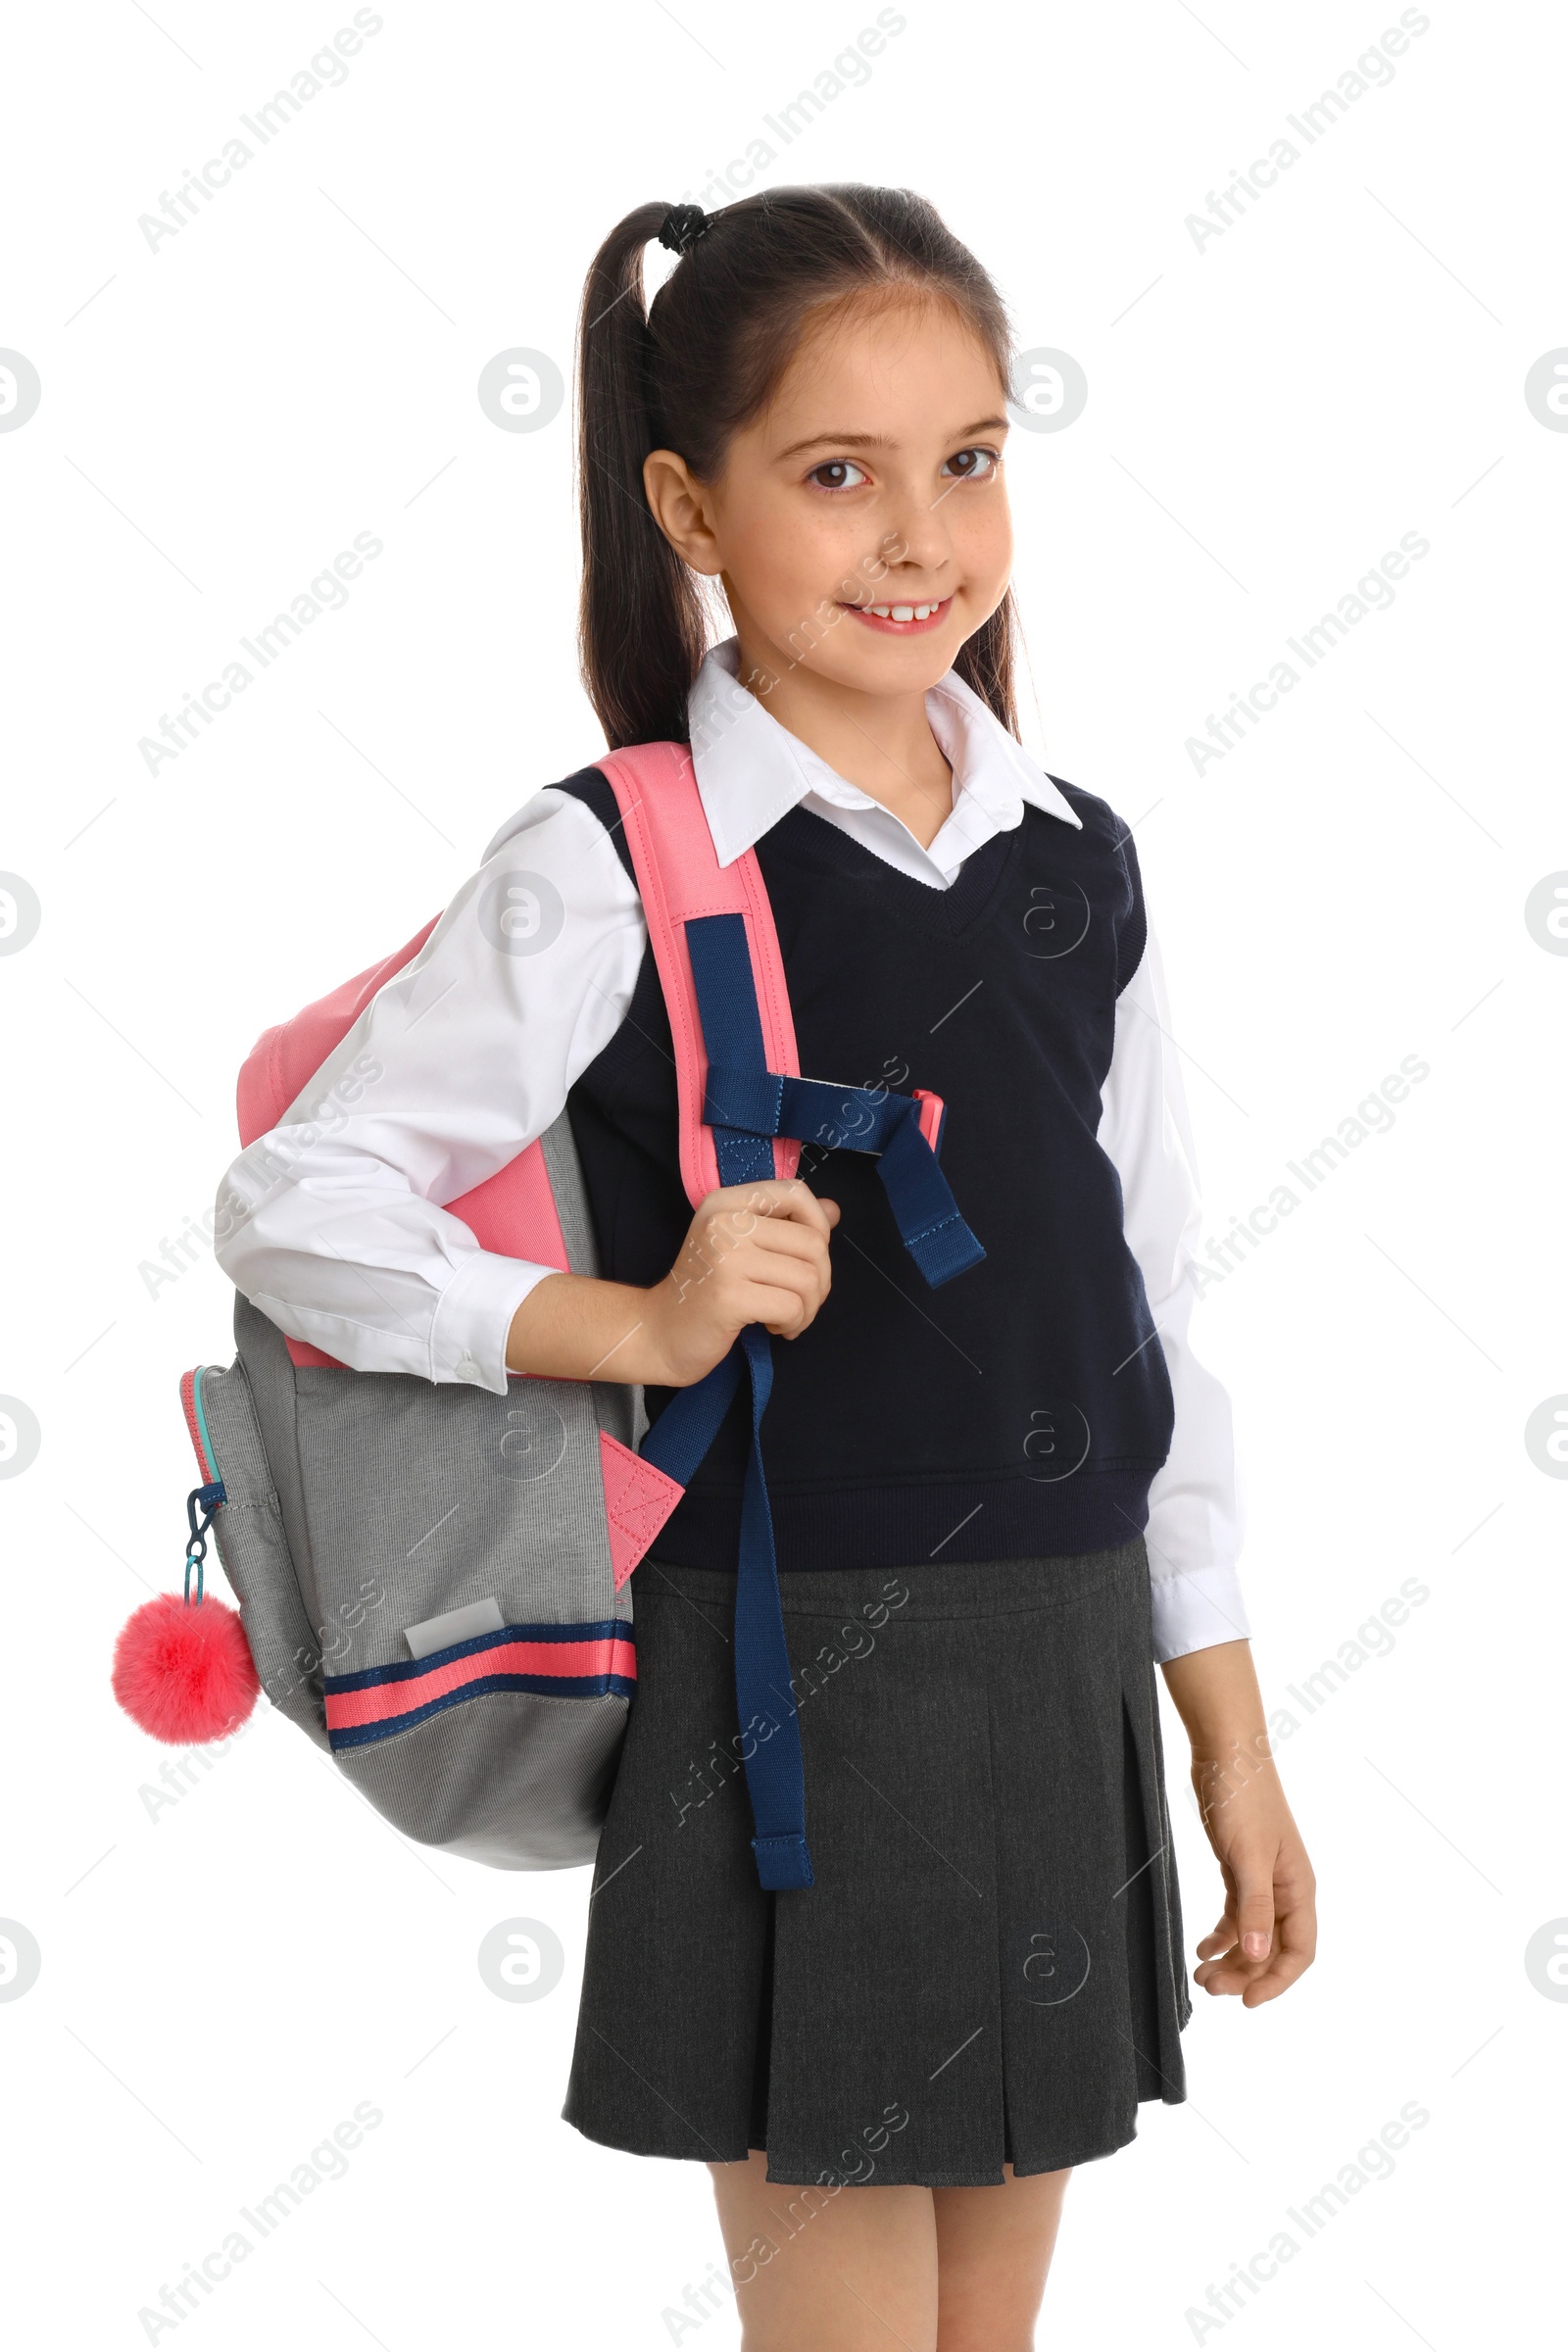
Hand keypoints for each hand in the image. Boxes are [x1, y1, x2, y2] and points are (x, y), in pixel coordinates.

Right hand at [643, 1180, 839, 1385]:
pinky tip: (774, 1328)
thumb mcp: (742, 1246)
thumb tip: (834, 1211)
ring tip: (786, 1318)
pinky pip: (793, 1306)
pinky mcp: (729, 1297)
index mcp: (726, 1202)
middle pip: (812, 1242)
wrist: (658, 1332)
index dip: (818, 1226)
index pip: (795, 1193)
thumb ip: (787, 1225)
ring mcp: (725, 1258)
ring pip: (808, 1278)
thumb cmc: (704, 1290)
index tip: (807, 1258)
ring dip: (808, 1308)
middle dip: (820, 1280)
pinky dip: (793, 1323)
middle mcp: (724, 1222)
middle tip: (800, 1301)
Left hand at [1160, 1640, 1316, 2007]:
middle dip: (1245, 1973)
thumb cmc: (1243, 1798)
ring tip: (1202, 1975)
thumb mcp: (1247, 1857)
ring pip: (1253, 1933)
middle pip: (1273, 1947)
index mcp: (1298, 1887)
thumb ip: (1253, 1907)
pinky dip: (1222, 1933)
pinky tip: (1203, 1947)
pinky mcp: (1240, 1867)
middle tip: (1209, 1988)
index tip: (1247, 2001)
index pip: (1299, 1951)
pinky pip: (1237, 1912)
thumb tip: (1258, 1954)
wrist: (1226, 1752)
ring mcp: (1263, 1878)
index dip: (1277, 1981)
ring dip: (1232, 1957)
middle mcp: (1285, 1887)